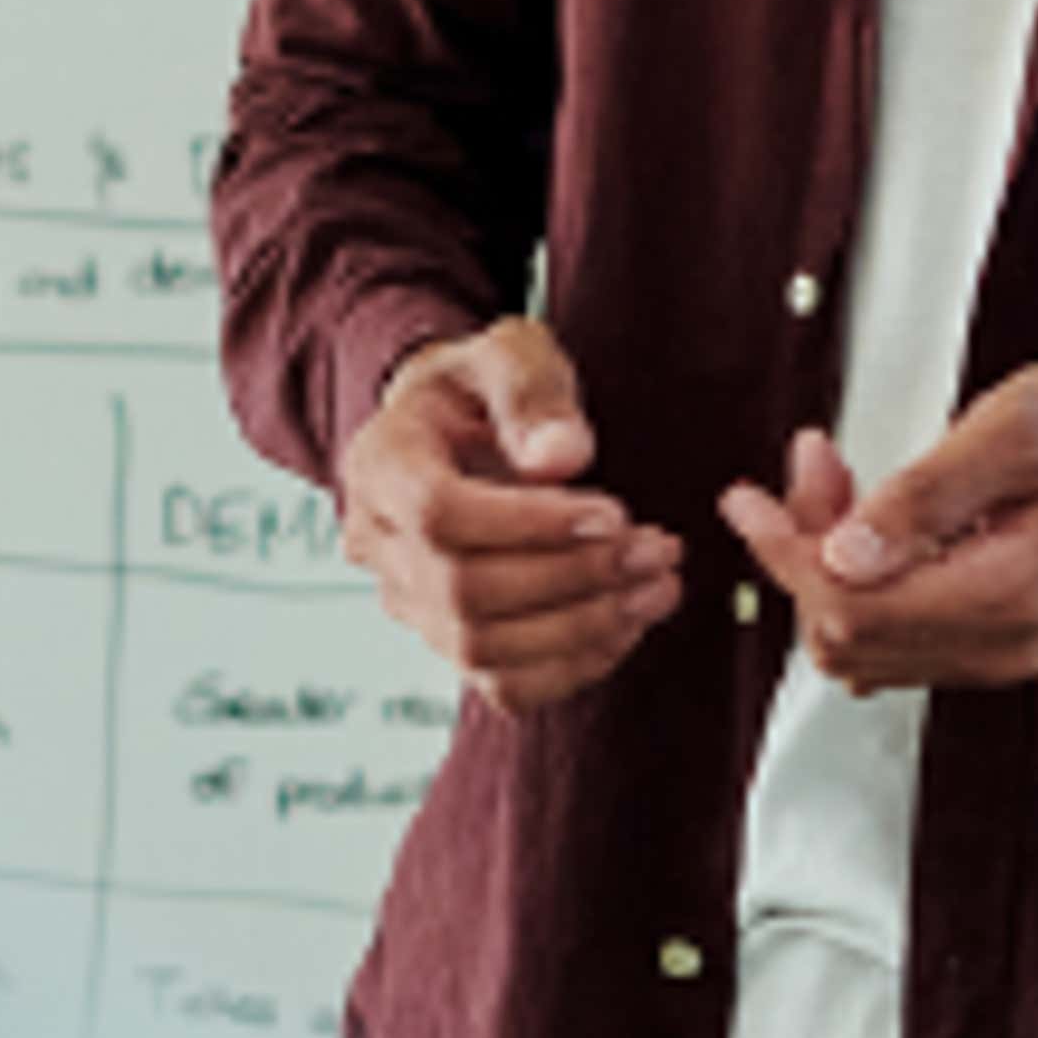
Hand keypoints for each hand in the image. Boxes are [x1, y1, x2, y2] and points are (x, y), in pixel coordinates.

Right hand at [337, 317, 681, 709]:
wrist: (459, 427)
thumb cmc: (487, 386)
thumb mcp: (511, 352)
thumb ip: (533, 393)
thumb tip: (562, 457)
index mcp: (381, 463)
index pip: (439, 514)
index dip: (530, 524)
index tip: (614, 511)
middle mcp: (378, 543)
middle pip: (464, 591)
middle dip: (574, 577)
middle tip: (658, 549)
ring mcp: (406, 601)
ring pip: (482, 650)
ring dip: (584, 626)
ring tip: (659, 586)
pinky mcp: (446, 641)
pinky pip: (503, 685)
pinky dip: (574, 666)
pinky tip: (629, 624)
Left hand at [719, 363, 1037, 694]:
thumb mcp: (1015, 428)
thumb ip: (926, 494)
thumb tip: (842, 555)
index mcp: (1009, 596)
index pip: (854, 608)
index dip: (788, 554)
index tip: (751, 498)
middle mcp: (1003, 643)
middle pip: (847, 634)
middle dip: (805, 549)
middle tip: (809, 463)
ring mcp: (1000, 649)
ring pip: (865, 639)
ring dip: (827, 562)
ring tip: (830, 476)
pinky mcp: (994, 637)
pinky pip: (897, 631)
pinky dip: (861, 577)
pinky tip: (862, 517)